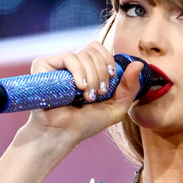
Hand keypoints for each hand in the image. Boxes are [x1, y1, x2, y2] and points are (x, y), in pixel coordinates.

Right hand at [15, 41, 143, 144]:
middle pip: (93, 51)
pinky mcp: (44, 65)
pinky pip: (69, 57)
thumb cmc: (85, 123)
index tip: (111, 79)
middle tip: (98, 93)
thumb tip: (139, 64)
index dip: (108, 60)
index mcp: (86, 69)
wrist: (63, 133)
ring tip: (87, 96)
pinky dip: (79, 72)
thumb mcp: (116, 107)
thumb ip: (130, 88)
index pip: (99, 49)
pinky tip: (79, 87)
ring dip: (92, 77)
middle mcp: (72, 64)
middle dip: (101, 73)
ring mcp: (57, 64)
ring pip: (83, 54)